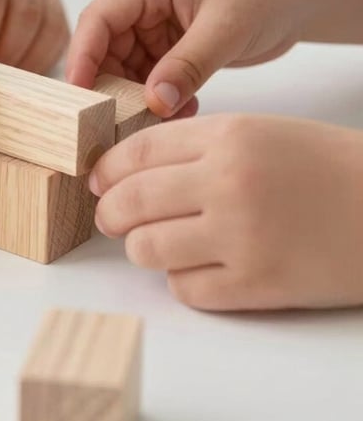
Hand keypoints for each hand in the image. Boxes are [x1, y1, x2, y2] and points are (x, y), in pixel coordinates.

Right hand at [67, 0, 315, 117]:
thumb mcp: (227, 28)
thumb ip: (187, 66)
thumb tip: (153, 104)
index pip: (99, 17)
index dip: (83, 55)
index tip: (80, 95)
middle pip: (107, 45)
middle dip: (112, 84)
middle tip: (120, 122)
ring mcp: (159, 22)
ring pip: (128, 65)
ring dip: (139, 96)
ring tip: (160, 120)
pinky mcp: (174, 44)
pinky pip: (153, 76)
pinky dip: (162, 97)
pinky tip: (184, 111)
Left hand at [91, 114, 362, 310]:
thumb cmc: (323, 166)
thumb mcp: (258, 132)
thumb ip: (195, 146)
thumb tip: (131, 171)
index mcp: (227, 137)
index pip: (138, 151)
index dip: (106, 169)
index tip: (98, 180)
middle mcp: (227, 183)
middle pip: (132, 201)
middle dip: (108, 213)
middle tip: (109, 218)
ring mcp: (241, 237)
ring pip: (148, 249)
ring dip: (141, 248)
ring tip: (154, 243)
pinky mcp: (257, 285)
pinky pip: (186, 289)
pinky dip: (181, 280)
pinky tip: (197, 268)